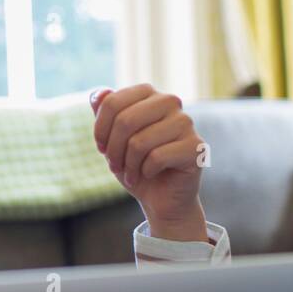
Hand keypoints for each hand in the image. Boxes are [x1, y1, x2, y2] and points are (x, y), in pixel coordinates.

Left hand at [89, 84, 208, 239]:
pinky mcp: (196, 146)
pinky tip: (149, 175)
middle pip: (125, 120)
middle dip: (113, 149)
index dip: (100, 129)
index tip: (101, 148)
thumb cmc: (135, 164)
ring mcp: (185, 122)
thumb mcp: (112, 139)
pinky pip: (157, 157)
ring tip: (131, 174)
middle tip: (114, 166)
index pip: (112, 102)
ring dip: (128, 165)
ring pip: (139, 142)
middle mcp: (170, 101)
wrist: (162, 198)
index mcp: (149, 94)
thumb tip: (97, 93)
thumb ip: (104, 113)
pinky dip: (145, 172)